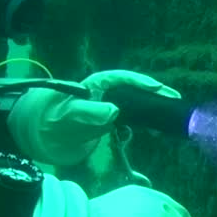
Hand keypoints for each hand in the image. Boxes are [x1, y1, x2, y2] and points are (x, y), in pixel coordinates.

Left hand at [6, 70, 179, 165]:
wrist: (41, 137)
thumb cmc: (52, 121)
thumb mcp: (69, 116)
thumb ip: (89, 112)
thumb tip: (114, 110)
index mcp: (96, 84)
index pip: (123, 79)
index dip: (141, 82)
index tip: (158, 89)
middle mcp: (105, 93)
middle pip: (135, 89)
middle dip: (155, 93)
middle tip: (175, 99)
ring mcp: (109, 106)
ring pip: (137, 103)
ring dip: (154, 106)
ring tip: (172, 111)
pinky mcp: (111, 120)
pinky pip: (133, 117)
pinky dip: (146, 121)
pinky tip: (158, 128)